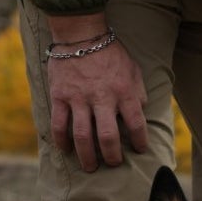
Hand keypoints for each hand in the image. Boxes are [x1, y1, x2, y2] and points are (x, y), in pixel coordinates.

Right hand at [47, 37, 148, 171]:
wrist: (81, 34)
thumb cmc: (110, 52)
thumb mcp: (133, 68)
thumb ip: (138, 91)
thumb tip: (142, 111)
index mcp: (124, 91)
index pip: (136, 123)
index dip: (139, 141)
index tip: (139, 150)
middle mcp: (103, 97)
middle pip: (108, 136)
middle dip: (112, 156)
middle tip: (113, 164)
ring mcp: (79, 98)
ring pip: (83, 136)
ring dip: (87, 156)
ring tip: (90, 167)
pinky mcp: (60, 96)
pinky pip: (59, 124)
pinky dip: (62, 141)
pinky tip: (66, 149)